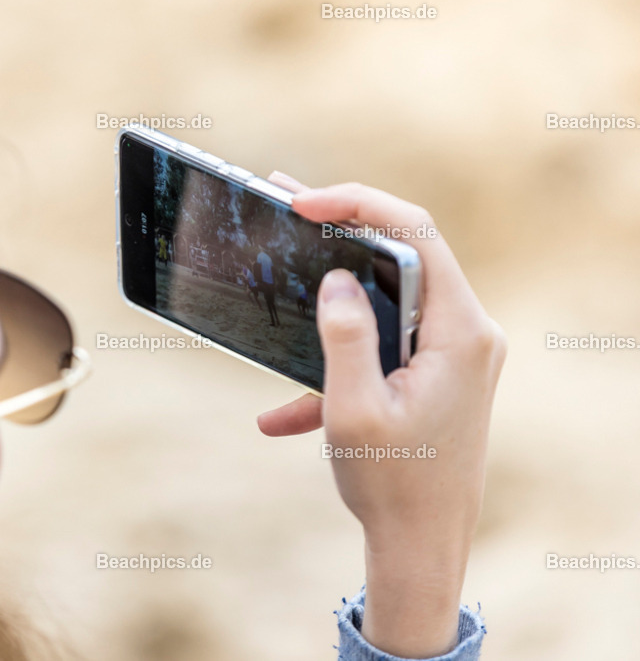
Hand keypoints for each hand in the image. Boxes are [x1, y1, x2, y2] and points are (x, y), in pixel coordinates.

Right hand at [257, 175, 505, 657]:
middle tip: (288, 206)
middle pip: (403, 254)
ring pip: (391, 296)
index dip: (356, 204)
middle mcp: (468, 333)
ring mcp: (455, 353)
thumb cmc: (394, 485)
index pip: (414, 233)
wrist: (424, 548)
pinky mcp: (438, 374)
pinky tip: (283, 414)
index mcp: (459, 332)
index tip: (301, 203)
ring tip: (284, 268)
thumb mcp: (354, 409)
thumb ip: (345, 334)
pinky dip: (338, 364)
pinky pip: (384, 346)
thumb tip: (336, 279)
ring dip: (336, 293)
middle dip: (342, 230)